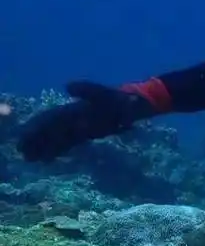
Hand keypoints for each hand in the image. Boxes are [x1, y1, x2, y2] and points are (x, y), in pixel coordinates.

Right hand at [16, 81, 155, 161]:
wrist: (140, 103)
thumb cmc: (124, 100)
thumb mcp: (107, 94)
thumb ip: (88, 91)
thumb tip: (68, 86)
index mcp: (76, 108)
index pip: (52, 119)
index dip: (38, 128)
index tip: (26, 137)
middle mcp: (76, 116)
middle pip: (52, 130)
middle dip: (37, 140)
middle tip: (23, 153)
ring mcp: (83, 124)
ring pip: (59, 137)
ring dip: (45, 146)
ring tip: (31, 159)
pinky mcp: (92, 131)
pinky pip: (71, 141)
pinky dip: (60, 149)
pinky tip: (51, 158)